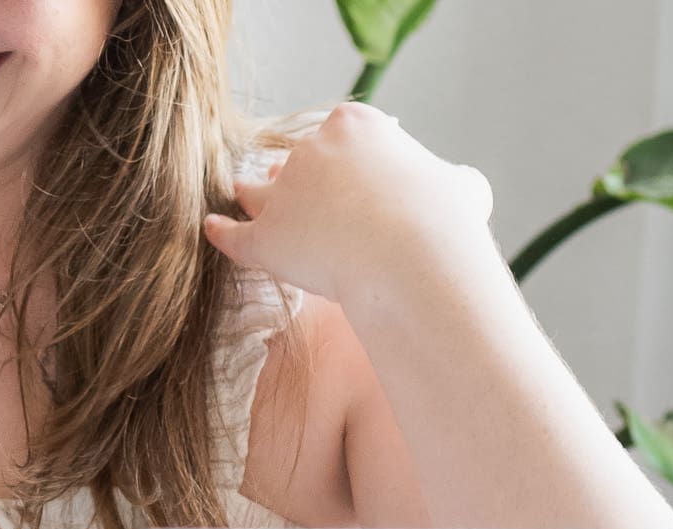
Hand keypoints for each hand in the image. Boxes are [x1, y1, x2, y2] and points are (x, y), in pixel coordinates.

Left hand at [203, 103, 497, 307]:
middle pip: (296, 160)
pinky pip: (231, 233)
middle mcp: (311, 150)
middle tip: (305, 199)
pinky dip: (219, 231)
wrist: (410, 259)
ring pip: (256, 191)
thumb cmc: (444, 223)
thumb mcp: (463, 187)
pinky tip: (210, 228)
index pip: (338, 131)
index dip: (342, 153)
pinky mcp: (263, 237)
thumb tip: (460, 187)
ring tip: (244, 198)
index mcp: (355, 126)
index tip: (350, 172)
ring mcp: (282, 193)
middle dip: (299, 177)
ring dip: (252, 194)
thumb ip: (452, 181)